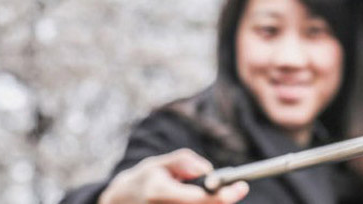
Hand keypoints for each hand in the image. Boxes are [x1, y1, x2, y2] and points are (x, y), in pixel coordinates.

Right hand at [99, 149, 248, 203]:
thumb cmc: (143, 181)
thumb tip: (208, 169)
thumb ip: (184, 162)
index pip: (199, 198)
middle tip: (236, 188)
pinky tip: (199, 197)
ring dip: (211, 201)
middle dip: (222, 198)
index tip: (241, 186)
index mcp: (158, 192)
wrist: (121, 203)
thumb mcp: (158, 163)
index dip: (224, 195)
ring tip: (200, 190)